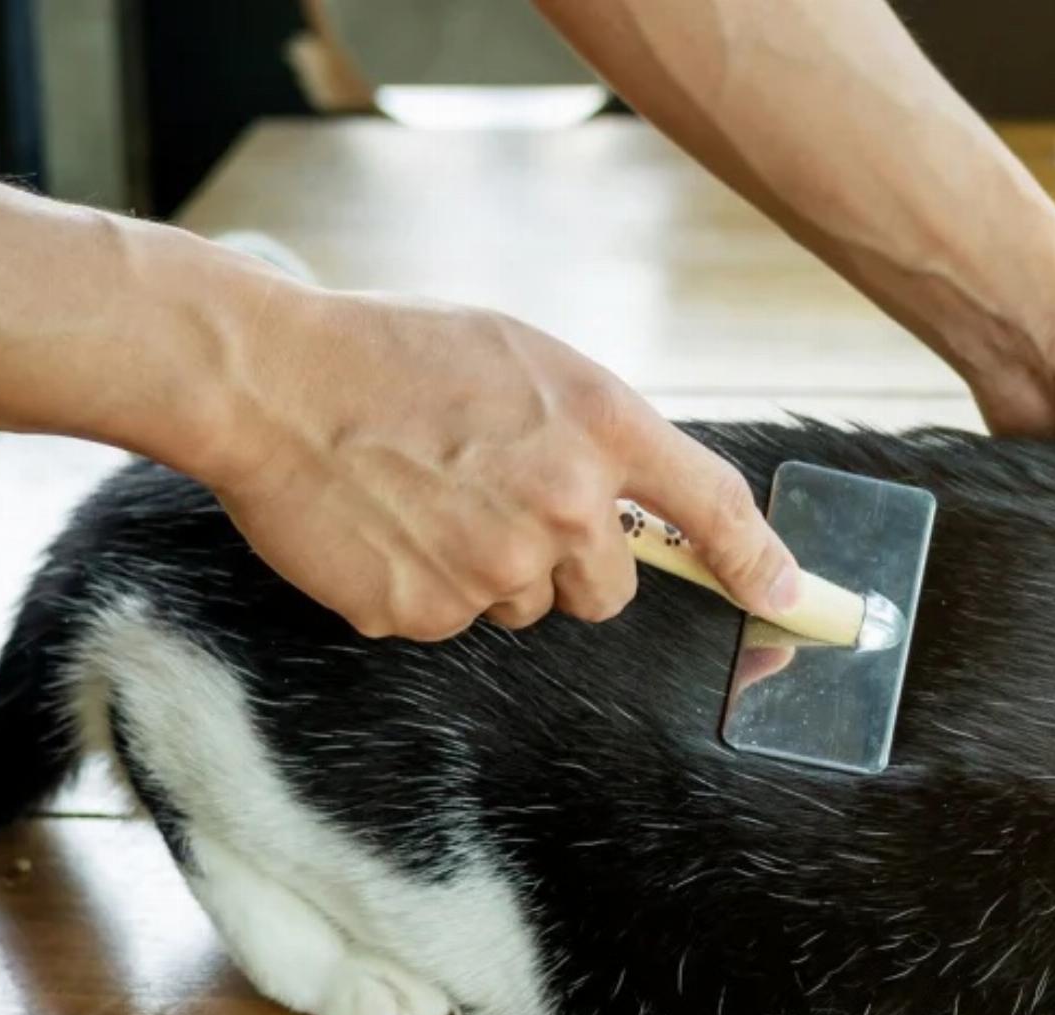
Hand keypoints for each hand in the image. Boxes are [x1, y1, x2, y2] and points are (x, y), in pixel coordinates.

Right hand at [202, 288, 797, 640]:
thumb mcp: (522, 360)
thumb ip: (590, 429)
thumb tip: (630, 495)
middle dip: (569, 566)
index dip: (757, 559)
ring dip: (488, 572)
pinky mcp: (426, 611)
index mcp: (598, 425)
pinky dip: (419, 586)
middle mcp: (565, 503)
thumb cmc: (393, 355)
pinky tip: (381, 526)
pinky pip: (448, 620)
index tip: (786, 595)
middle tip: (499, 507)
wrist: (268, 381)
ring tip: (423, 500)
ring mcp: (496, 566)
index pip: (710, 505)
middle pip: (609, 590)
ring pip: (523, 607)